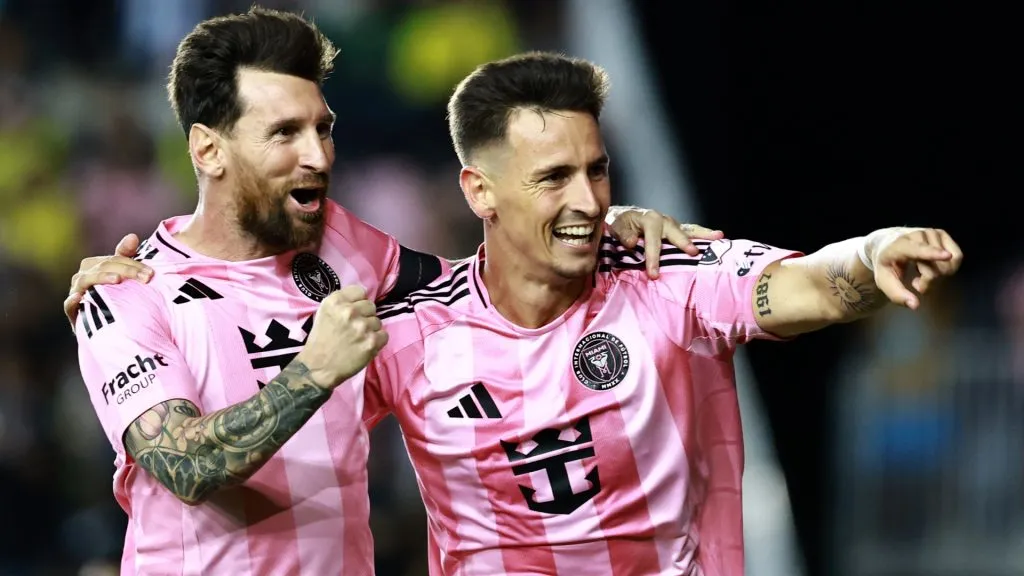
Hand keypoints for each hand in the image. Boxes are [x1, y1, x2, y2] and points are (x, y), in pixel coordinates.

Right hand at [65, 234, 152, 328]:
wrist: (104, 325)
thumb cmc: (115, 296)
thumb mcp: (122, 276)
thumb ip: (126, 256)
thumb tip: (132, 236)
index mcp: (95, 266)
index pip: (115, 259)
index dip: (132, 264)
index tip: (150, 272)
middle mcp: (83, 276)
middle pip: (103, 267)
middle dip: (126, 271)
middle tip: (146, 278)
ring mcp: (76, 292)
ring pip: (85, 280)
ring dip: (101, 278)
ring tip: (116, 280)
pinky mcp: (72, 310)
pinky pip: (69, 305)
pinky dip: (72, 301)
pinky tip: (79, 298)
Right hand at [296, 285, 388, 387]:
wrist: (318, 368)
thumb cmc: (320, 340)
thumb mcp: (324, 313)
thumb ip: (342, 302)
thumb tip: (361, 298)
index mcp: (335, 302)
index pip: (359, 291)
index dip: (357, 302)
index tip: (353, 312)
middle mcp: (349, 311)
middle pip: (371, 306)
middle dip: (365, 316)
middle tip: (354, 329)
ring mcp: (362, 326)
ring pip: (377, 321)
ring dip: (370, 330)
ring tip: (357, 340)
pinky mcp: (372, 341)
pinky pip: (384, 335)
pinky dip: (377, 341)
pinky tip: (364, 346)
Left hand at [607, 208, 723, 278]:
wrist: (623, 217)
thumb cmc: (620, 224)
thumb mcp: (616, 227)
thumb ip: (623, 234)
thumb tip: (631, 242)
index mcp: (648, 219)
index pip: (652, 240)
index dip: (653, 257)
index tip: (654, 274)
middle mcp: (663, 219)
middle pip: (675, 232)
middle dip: (683, 243)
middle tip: (693, 253)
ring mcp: (672, 224)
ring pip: (688, 229)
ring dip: (703, 234)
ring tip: (718, 237)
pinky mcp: (677, 229)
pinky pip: (691, 231)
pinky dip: (704, 234)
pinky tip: (718, 237)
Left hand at [869, 227, 962, 309]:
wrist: (888, 244)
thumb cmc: (887, 265)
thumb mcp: (884, 281)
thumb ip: (897, 294)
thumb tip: (915, 305)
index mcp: (899, 246)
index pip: (917, 250)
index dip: (932, 253)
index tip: (947, 256)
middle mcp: (918, 235)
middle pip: (936, 268)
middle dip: (929, 281)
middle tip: (916, 281)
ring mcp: (932, 233)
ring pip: (949, 263)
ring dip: (938, 274)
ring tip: (923, 271)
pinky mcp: (943, 234)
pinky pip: (957, 257)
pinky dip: (948, 267)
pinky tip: (933, 265)